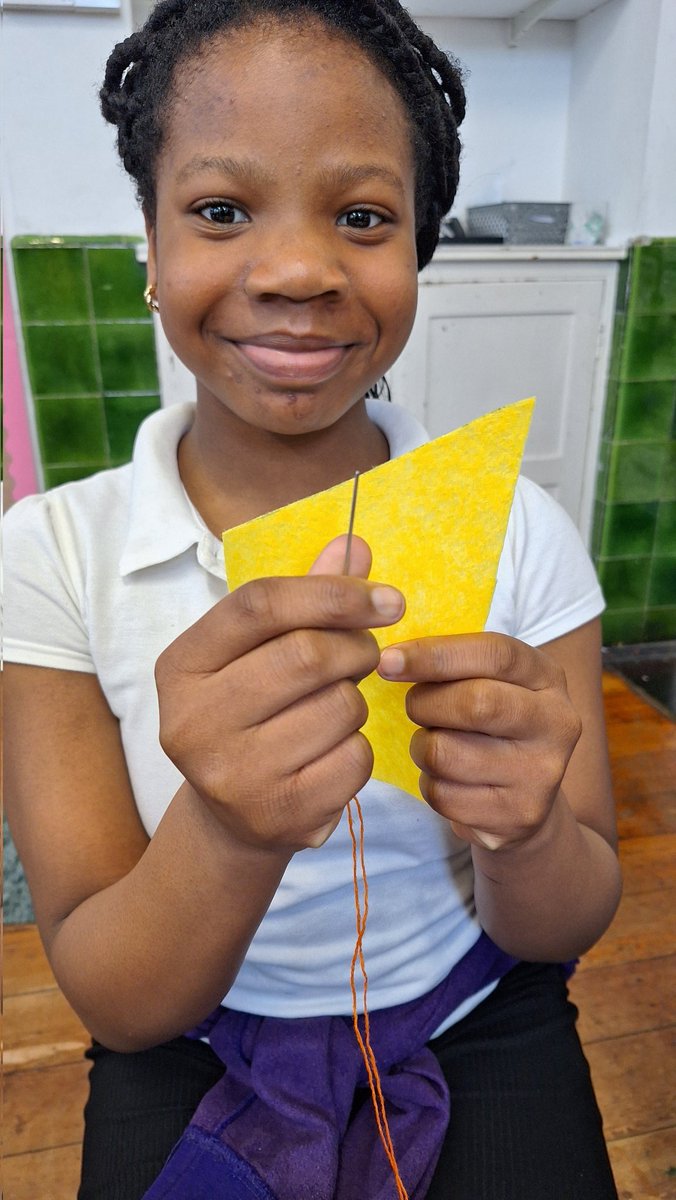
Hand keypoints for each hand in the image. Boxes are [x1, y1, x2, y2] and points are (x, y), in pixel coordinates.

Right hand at [155, 537, 404, 851]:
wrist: (231, 819)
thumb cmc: (250, 715)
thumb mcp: (258, 654)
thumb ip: (303, 600)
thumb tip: (354, 545)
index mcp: (181, 666)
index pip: (260, 605)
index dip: (331, 593)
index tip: (385, 598)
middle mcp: (193, 721)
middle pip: (306, 655)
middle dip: (356, 647)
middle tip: (365, 652)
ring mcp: (233, 774)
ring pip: (340, 707)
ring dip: (356, 700)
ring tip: (334, 709)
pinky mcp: (277, 815)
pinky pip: (355, 758)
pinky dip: (360, 748)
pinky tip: (333, 753)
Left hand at [378, 633, 581, 851]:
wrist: (525, 803)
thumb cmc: (493, 727)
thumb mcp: (491, 683)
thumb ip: (456, 664)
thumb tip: (393, 658)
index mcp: (548, 677)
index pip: (494, 654)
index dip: (436, 654)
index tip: (388, 660)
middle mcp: (557, 722)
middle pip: (475, 703)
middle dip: (425, 703)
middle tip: (415, 707)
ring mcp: (541, 773)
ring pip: (447, 753)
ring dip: (422, 746)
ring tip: (435, 744)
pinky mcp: (518, 815)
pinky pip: (443, 795)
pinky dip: (430, 784)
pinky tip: (447, 779)